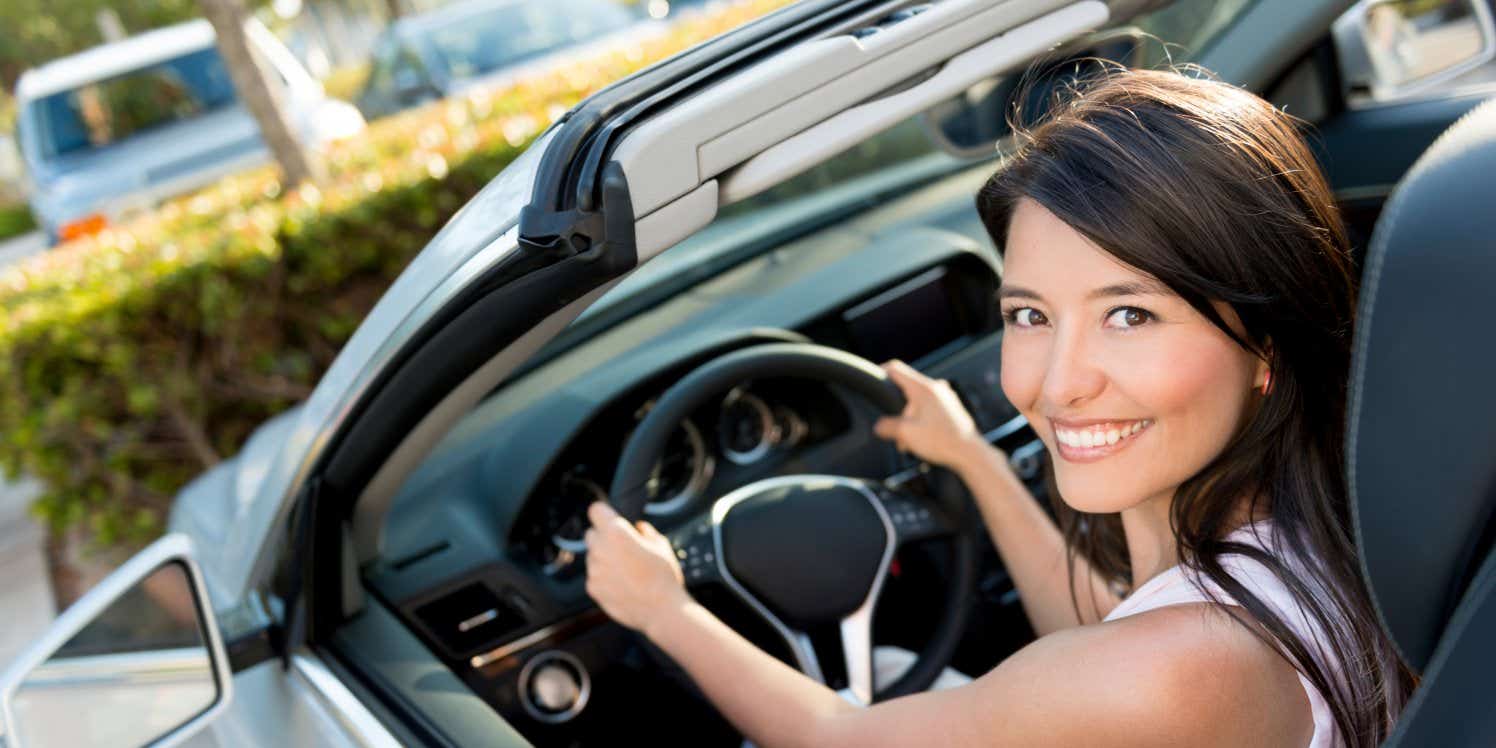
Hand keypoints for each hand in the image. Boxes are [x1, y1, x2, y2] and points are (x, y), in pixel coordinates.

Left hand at [584, 501, 689, 634]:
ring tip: (626, 571)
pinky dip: (603, 578)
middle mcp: (600, 548)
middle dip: (603, 537)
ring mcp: (594, 569)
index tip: (610, 519)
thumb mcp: (661, 546)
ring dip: (603, 559)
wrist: (661, 610)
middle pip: (591, 534)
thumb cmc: (664, 576)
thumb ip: (646, 532)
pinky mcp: (592, 588)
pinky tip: (622, 585)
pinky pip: (593, 576)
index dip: (604, 514)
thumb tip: (639, 527)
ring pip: (592, 556)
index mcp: (617, 532)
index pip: (595, 510)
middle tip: (622, 548)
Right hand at [873, 359, 987, 475]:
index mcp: (923, 388)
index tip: (873, 381)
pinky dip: (921, 421)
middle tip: (897, 432)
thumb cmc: (942, 442)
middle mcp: (936, 388)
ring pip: (917, 402)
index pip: (895, 369)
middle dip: (897, 411)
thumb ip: (886, 427)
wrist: (969, 453)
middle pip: (905, 390)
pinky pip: (929, 408)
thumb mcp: (906, 434)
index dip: (880, 372)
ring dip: (909, 419)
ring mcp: (945, 396)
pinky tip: (922, 439)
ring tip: (911, 441)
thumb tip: (878, 426)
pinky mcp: (951, 407)